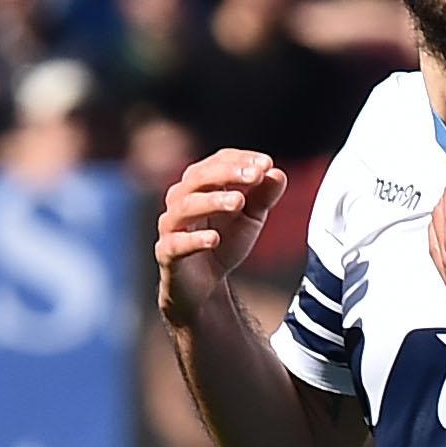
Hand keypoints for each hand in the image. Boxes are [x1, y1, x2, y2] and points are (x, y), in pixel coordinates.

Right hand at [156, 147, 288, 327]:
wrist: (203, 285)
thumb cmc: (224, 243)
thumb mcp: (249, 219)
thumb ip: (263, 197)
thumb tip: (277, 174)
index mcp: (200, 185)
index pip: (217, 162)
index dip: (241, 160)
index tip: (266, 164)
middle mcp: (181, 199)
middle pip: (198, 178)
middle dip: (227, 174)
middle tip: (255, 176)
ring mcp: (172, 225)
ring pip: (186, 206)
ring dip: (213, 201)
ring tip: (239, 202)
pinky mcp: (168, 252)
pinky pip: (177, 243)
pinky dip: (195, 240)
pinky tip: (214, 239)